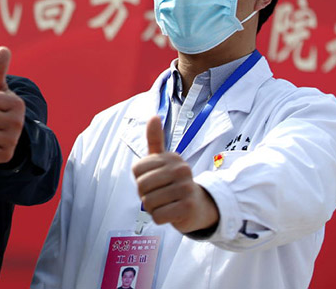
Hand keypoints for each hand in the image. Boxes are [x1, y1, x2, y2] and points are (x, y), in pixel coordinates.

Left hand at [131, 116, 219, 233]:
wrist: (198, 206)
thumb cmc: (174, 182)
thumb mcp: (163, 161)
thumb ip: (155, 140)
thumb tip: (154, 116)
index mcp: (172, 158)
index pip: (137, 170)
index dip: (140, 180)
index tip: (154, 180)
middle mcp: (181, 170)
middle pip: (141, 186)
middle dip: (145, 195)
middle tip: (159, 195)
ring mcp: (186, 188)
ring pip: (148, 203)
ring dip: (153, 208)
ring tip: (165, 203)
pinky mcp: (188, 207)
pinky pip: (158, 216)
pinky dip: (160, 218)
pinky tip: (170, 213)